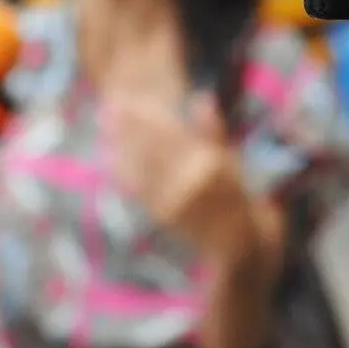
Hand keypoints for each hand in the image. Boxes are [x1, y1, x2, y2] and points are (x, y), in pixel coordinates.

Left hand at [105, 93, 254, 260]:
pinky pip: (138, 188)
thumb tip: (201, 98)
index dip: (146, 116)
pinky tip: (112, 157)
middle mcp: (186, 180)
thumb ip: (214, 133)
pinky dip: (124, 171)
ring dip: (122, 144)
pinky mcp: (160, 214)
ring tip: (106, 125)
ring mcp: (171, 198)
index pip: (170, 132)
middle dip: (128, 127)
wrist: (238, 249)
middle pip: (150, 147)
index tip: (129, 98)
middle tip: (109, 106)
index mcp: (207, 163)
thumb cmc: (242, 203)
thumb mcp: (235, 165)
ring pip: (140, 165)